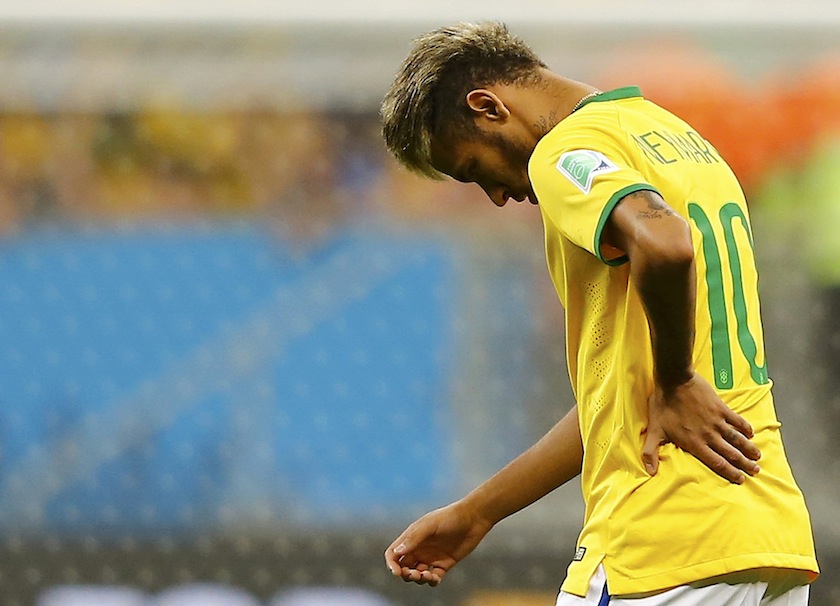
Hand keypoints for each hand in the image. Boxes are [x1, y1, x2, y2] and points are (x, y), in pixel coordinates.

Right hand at [384, 500, 493, 585]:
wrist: (474, 518)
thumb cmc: (450, 517)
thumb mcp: (430, 525)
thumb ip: (414, 538)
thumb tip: (397, 553)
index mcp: (412, 537)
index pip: (394, 553)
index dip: (392, 564)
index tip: (397, 572)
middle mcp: (419, 548)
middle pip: (404, 567)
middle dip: (406, 574)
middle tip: (416, 574)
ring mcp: (431, 557)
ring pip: (418, 574)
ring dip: (419, 579)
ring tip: (429, 575)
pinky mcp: (444, 564)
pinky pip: (434, 577)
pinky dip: (432, 581)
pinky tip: (435, 578)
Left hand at [642, 372, 761, 483]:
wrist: (674, 381)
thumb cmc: (662, 406)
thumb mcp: (654, 431)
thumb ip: (651, 452)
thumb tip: (649, 472)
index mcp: (695, 443)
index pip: (716, 463)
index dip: (730, 472)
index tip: (741, 479)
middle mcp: (709, 435)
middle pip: (731, 453)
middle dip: (744, 464)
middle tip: (755, 470)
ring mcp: (716, 421)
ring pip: (737, 439)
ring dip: (748, 448)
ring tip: (758, 457)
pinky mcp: (721, 408)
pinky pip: (737, 420)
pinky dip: (745, 427)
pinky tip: (751, 433)